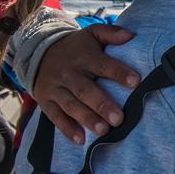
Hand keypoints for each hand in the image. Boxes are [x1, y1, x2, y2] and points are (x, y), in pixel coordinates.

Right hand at [33, 25, 138, 143]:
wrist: (38, 52)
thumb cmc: (76, 47)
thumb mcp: (91, 34)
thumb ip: (111, 33)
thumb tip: (131, 35)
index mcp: (83, 56)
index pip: (102, 64)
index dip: (118, 73)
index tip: (135, 82)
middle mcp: (68, 72)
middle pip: (85, 90)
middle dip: (102, 105)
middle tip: (119, 119)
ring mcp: (55, 88)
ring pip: (71, 105)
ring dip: (87, 119)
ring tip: (104, 131)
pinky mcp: (45, 101)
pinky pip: (54, 116)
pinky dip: (66, 128)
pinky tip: (80, 139)